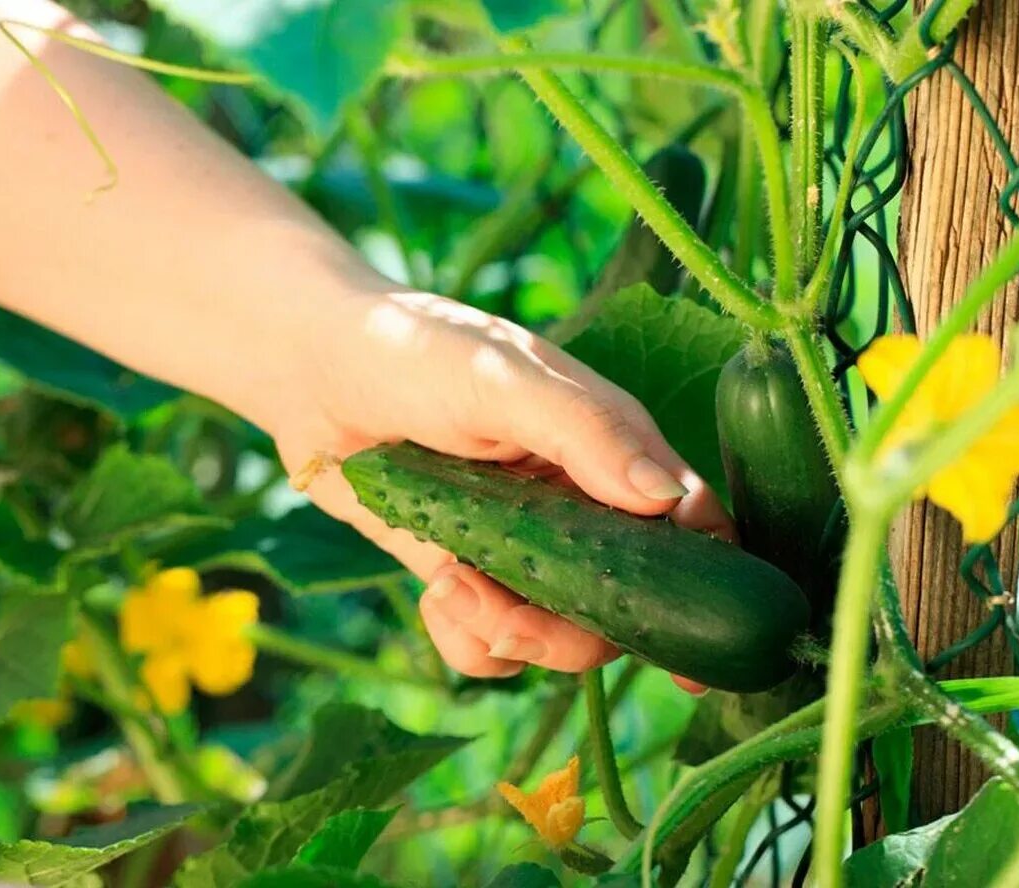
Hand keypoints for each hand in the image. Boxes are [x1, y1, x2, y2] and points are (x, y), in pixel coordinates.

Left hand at [272, 288, 730, 691]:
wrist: (311, 370)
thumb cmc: (415, 351)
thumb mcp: (503, 377)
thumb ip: (587, 432)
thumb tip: (668, 501)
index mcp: (613, 450)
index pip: (689, 525)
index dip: (706, 585)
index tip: (695, 645)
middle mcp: (582, 507)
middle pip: (628, 607)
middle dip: (572, 631)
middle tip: (506, 615)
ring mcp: (528, 548)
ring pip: (563, 637)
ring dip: (511, 633)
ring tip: (451, 586)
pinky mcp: (471, 576)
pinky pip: (493, 646)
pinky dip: (467, 637)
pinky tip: (435, 589)